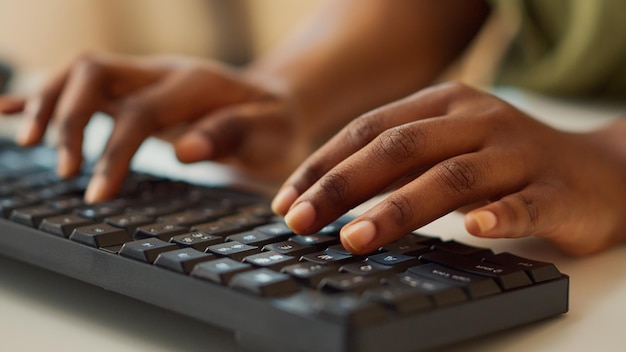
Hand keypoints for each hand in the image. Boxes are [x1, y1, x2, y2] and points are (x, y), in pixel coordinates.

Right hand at [1, 53, 307, 201]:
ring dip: (48, 103)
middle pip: (96, 74)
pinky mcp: (134, 89)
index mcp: (196, 83)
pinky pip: (81, 84)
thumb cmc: (273, 124)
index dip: (113, 152)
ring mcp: (145, 77)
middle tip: (63, 171)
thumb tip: (184, 149)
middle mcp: (163, 72)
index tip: (97, 195)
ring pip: (81, 73)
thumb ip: (232, 135)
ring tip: (25, 143)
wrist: (274, 104)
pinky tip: (9, 109)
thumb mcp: (271, 133)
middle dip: (68, 119)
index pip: (139, 112)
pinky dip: (43, 94)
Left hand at [272, 82, 625, 255]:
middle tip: (302, 220)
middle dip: (343, 186)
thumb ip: (398, 163)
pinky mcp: (554, 190)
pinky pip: (524, 203)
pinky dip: (499, 215)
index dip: (323, 165)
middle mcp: (477, 119)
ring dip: (398, 208)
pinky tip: (475, 229)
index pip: (369, 129)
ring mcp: (517, 152)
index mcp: (444, 103)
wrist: (597, 169)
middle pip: (400, 148)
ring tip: (355, 239)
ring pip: (452, 177)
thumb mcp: (446, 147)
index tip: (287, 200)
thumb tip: (327, 195)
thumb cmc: (505, 160)